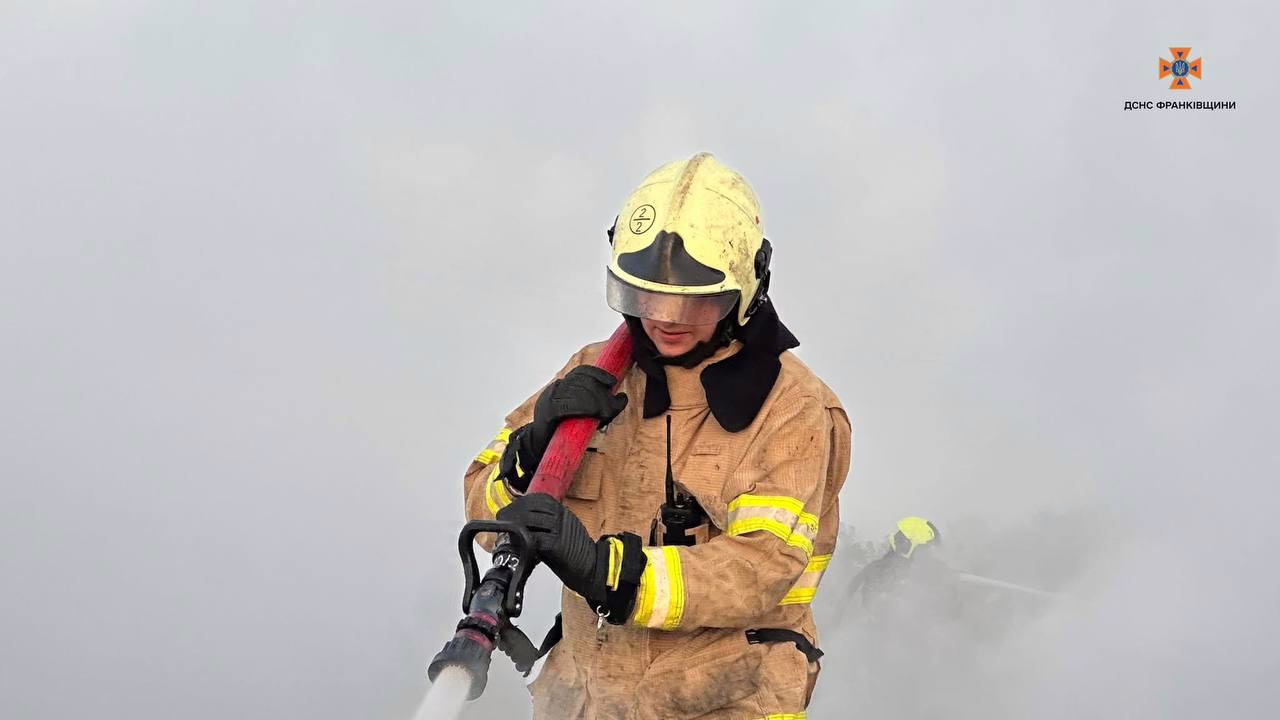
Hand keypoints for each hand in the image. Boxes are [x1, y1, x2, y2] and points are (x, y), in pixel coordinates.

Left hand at [497, 493, 644, 622]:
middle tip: (502, 519)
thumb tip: (524, 522)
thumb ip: (546, 523)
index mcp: (563, 511)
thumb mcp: (563, 530)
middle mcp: (562, 517)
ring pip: (531, 521)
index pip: (538, 499)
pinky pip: (536, 539)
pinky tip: (517, 542)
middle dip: (513, 512)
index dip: (520, 503)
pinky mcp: (558, 545)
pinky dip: (524, 540)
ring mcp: (560, 529)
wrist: (593, 567)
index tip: (508, 509)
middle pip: (531, 508)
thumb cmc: (576, 551)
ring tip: (506, 530)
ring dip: (515, 525)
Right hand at [501, 365, 627, 490]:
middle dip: (601, 394)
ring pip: (576, 393)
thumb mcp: (583, 412)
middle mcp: (556, 388)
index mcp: (564, 384)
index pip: (582, 371)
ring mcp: (550, 398)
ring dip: (595, 402)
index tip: (612, 382)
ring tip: (606, 412)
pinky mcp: (547, 412)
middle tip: (612, 407)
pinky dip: (582, 407)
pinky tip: (593, 412)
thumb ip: (600, 404)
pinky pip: (566, 406)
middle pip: (583, 383)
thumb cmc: (564, 428)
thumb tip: (623, 397)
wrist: (540, 444)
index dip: (599, 374)